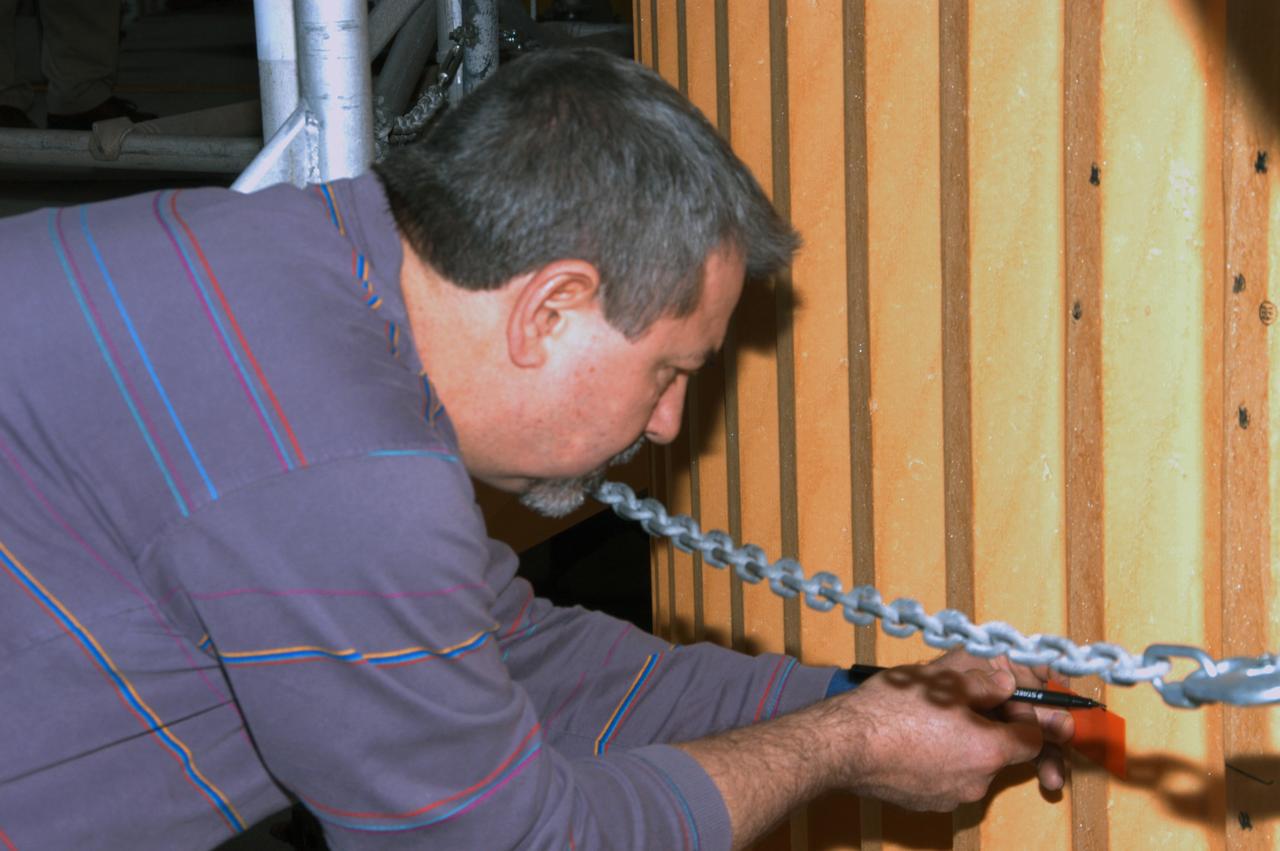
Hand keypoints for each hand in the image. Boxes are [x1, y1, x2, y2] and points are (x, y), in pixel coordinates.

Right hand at [829, 650, 1073, 810]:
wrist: (844, 746)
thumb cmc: (892, 709)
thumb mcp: (942, 680)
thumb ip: (984, 681)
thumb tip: (1007, 682)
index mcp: (990, 749)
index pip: (1034, 738)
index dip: (1026, 716)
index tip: (1012, 702)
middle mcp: (978, 781)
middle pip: (1002, 753)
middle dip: (990, 729)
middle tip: (965, 705)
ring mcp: (952, 797)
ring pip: (973, 766)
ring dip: (963, 744)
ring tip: (930, 720)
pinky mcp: (927, 803)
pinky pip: (947, 778)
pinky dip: (940, 760)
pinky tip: (914, 740)